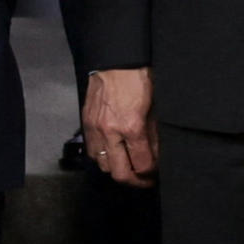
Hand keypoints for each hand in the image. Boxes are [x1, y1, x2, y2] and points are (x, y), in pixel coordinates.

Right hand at [82, 68, 156, 187]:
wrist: (115, 62)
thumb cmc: (140, 81)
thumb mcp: (155, 110)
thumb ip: (155, 137)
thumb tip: (156, 158)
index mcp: (132, 127)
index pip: (142, 165)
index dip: (151, 174)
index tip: (156, 174)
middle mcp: (110, 132)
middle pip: (120, 173)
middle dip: (135, 181)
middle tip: (144, 179)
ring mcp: (95, 128)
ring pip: (103, 166)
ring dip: (117, 169)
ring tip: (128, 165)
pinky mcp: (86, 123)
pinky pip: (92, 151)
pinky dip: (103, 157)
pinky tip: (113, 152)